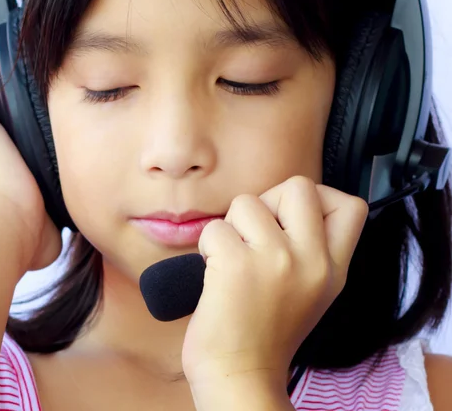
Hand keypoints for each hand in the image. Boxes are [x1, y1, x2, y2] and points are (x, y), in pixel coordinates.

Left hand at [181, 175, 368, 390]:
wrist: (240, 374)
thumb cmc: (267, 331)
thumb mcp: (313, 291)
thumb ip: (312, 247)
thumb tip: (286, 203)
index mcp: (333, 268)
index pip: (352, 206)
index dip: (321, 198)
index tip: (293, 219)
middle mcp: (312, 260)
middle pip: (299, 185)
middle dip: (270, 201)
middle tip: (258, 234)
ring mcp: (276, 259)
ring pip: (247, 202)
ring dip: (232, 227)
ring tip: (234, 259)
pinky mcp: (237, 264)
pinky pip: (215, 227)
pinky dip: (208, 246)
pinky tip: (216, 273)